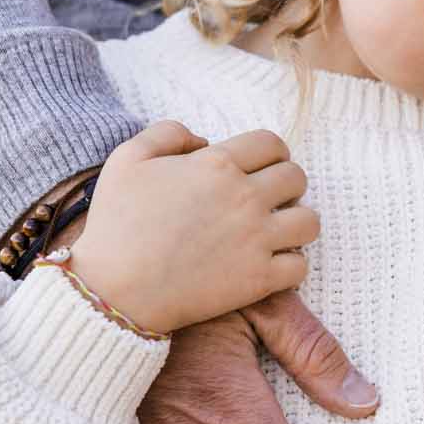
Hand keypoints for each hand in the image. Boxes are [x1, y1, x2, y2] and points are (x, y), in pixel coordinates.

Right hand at [71, 120, 319, 333]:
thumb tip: (203, 139)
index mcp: (217, 164)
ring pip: (309, 221)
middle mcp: (244, 198)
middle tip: (268, 198)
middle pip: (296, 177)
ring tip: (276, 230)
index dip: (271, 152)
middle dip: (286, 183)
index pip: (272, 143)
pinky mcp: (258, 280)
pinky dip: (290, 264)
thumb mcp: (127, 159)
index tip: (262, 166)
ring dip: (296, 222)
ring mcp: (255, 240)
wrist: (114, 290)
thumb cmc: (116, 223)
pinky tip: (269, 263)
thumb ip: (167, 134)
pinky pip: (300, 266)